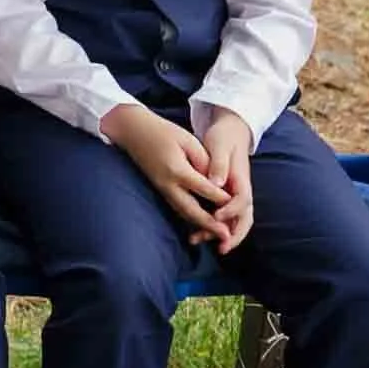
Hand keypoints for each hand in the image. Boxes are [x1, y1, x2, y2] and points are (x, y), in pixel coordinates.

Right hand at [99, 103, 230, 245]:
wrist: (132, 131)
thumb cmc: (162, 131)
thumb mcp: (188, 140)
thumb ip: (203, 161)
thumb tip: (216, 181)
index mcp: (177, 170)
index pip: (205, 189)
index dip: (222, 198)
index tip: (236, 205)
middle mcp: (168, 185)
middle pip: (192, 210)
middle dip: (210, 225)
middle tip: (226, 236)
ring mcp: (162, 189)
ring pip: (183, 212)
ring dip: (200, 225)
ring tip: (217, 235)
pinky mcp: (160, 189)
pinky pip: (177, 208)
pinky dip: (191, 218)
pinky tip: (200, 223)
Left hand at [201, 110, 255, 254]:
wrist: (231, 130)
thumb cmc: (224, 136)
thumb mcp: (220, 145)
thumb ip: (219, 164)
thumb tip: (216, 183)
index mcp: (241, 179)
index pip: (242, 200)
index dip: (230, 211)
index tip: (216, 217)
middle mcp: (241, 190)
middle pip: (244, 218)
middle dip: (234, 234)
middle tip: (220, 248)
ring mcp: (235, 194)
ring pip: (234, 220)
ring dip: (222, 234)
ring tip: (200, 241)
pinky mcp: (226, 196)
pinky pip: (225, 216)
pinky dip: (215, 226)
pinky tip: (198, 232)